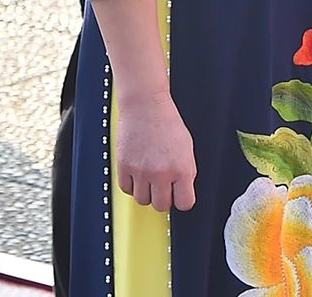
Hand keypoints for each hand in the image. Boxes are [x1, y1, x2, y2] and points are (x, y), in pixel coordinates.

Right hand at [113, 90, 196, 212]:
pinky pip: (126, 189)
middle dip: (162, 197)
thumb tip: (182, 191)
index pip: (185, 204)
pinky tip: (137, 172)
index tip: (178, 194)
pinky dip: (131, 184)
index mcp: (182, 169)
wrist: (145, 104)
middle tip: (162, 184)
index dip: (181, 199)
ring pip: (142, 200)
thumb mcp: (187, 148)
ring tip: (148, 177)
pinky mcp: (124, 166)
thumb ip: (185, 172)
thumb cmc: (167, 121)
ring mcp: (141, 171)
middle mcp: (162, 172)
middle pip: (161, 206)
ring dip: (145, 191)